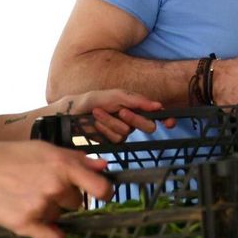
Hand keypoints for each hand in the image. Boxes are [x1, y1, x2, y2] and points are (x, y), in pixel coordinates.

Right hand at [0, 141, 111, 237]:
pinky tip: (42, 226)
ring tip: (27, 197)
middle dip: (65, 197)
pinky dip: (52, 235)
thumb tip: (103, 165)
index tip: (102, 194)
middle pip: (77, 203)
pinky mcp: (26, 224)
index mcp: (63, 165)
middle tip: (42, 187)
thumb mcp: (44, 149)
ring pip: (60, 217)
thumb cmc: (8, 157)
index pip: (101, 188)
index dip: (105, 192)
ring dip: (50, 212)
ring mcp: (41, 207)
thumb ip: (75, 159)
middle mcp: (55, 186)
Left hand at [48, 89, 172, 142]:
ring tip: (97, 114)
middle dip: (134, 118)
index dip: (166, 118)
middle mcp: (130, 120)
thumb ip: (135, 99)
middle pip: (147, 126)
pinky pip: (116, 140)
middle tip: (121, 111)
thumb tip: (157, 105)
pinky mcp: (110, 142)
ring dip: (112, 122)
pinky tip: (95, 125)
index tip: (171, 122)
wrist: (67, 113)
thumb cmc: (88, 101)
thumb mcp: (112, 95)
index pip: (155, 113)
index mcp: (132, 106)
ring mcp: (120, 131)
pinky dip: (105, 130)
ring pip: (128, 132)